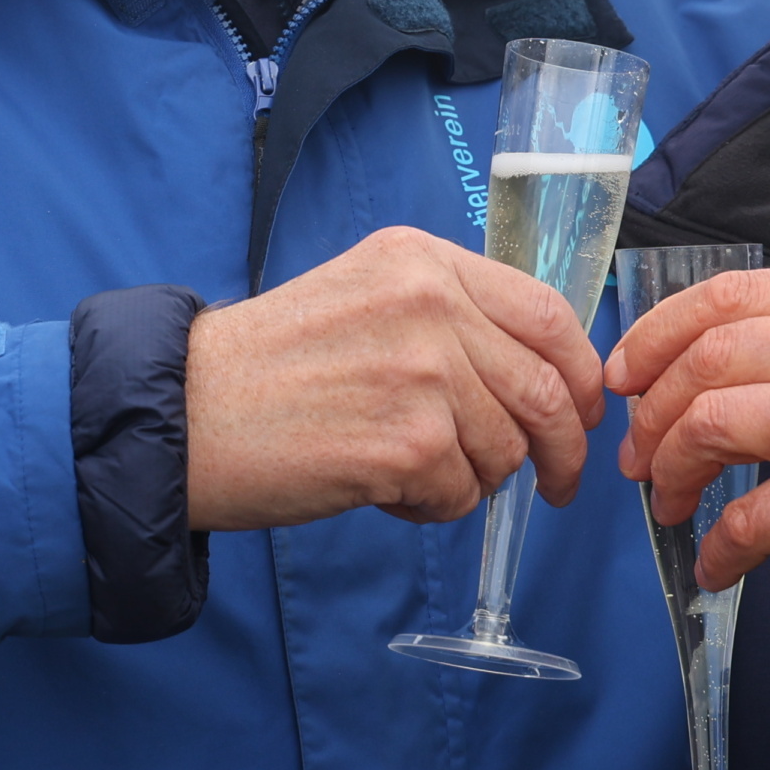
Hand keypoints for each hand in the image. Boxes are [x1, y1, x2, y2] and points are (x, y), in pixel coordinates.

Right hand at [183, 227, 602, 530]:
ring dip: (472, 480)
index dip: (580, 372)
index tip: (586, 409)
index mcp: (423, 261)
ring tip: (408, 473)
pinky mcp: (410, 442)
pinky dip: (431, 508)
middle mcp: (431, 303)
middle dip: (562, 449)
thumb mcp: (364, 299)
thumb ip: (447, 316)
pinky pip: (461, 495)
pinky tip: (380, 489)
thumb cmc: (265, 369)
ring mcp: (425, 371)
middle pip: (546, 389)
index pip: (547, 313)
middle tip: (555, 484)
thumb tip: (536, 373)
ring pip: (507, 450)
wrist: (184, 414)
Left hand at [607, 269, 769, 589]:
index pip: (726, 295)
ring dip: (673, 469)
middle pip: (707, 358)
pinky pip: (751, 516)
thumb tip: (697, 359)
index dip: (658, 333)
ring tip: (669, 501)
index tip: (624, 372)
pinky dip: (719, 545)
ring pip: (713, 423)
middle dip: (653, 411)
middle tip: (638, 455)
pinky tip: (713, 562)